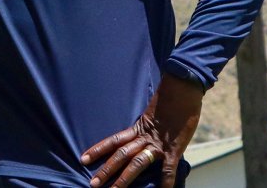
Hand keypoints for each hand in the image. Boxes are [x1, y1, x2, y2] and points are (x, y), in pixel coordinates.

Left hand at [81, 74, 203, 187]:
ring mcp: (158, 144)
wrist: (183, 88)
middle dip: (106, 170)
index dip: (97, 150)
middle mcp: (144, 137)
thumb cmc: (169, 99)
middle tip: (92, 184)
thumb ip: (146, 128)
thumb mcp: (152, 115)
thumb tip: (140, 138)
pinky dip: (165, 182)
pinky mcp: (174, 149)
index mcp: (137, 128)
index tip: (83, 159)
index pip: (112, 141)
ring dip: (125, 179)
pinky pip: (168, 168)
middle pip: (120, 155)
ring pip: (137, 164)